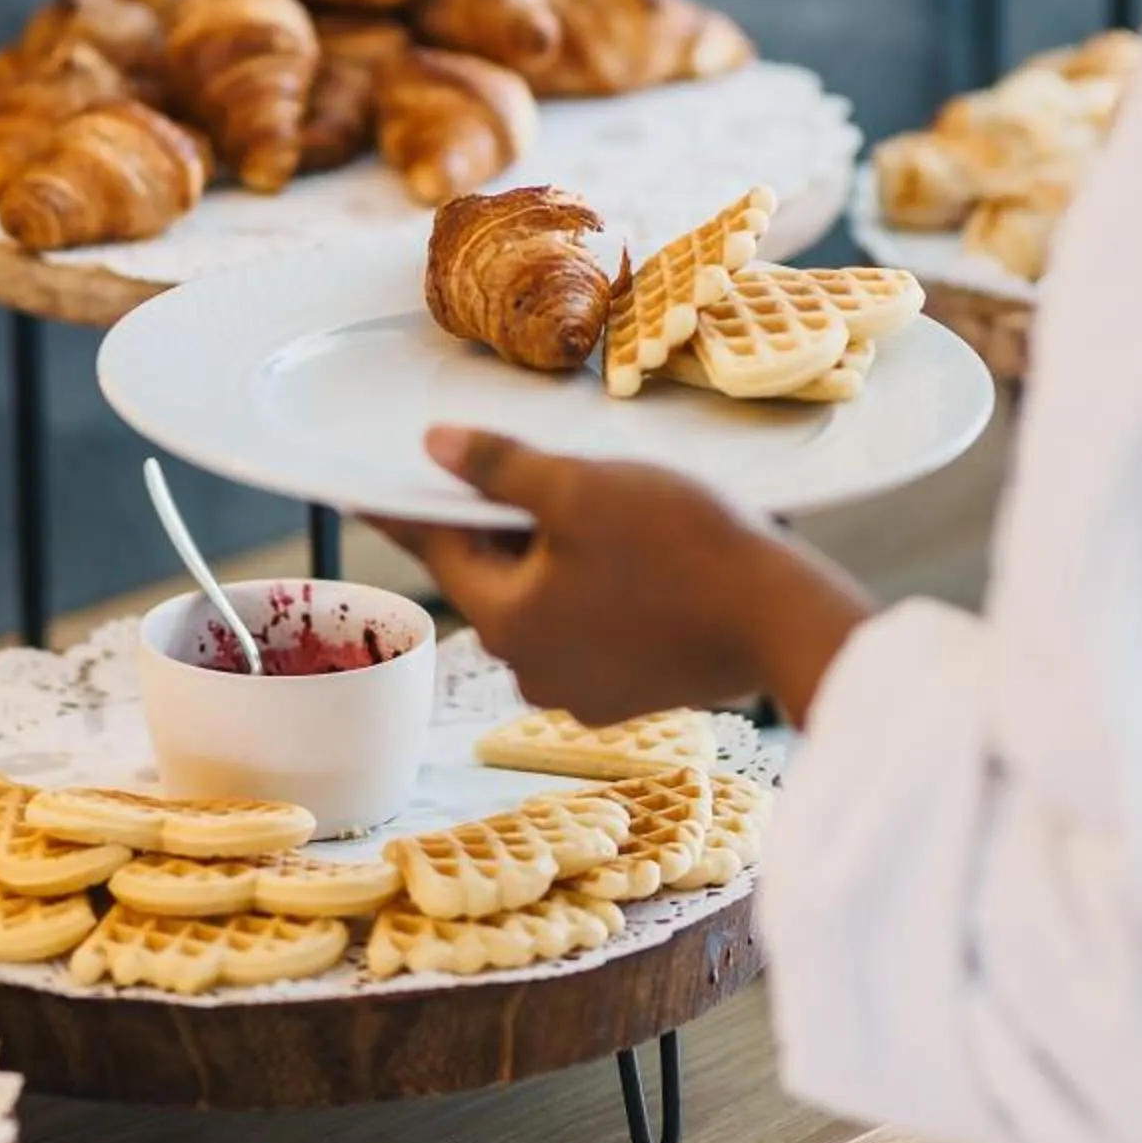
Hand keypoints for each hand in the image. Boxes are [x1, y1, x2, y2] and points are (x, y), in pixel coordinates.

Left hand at [370, 426, 874, 726]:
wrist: (781, 619)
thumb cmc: (682, 547)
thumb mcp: (582, 489)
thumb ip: (501, 469)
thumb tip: (433, 448)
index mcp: (507, 621)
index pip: (440, 546)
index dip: (405, 504)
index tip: (360, 487)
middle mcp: (531, 670)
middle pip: (495, 575)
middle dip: (506, 525)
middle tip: (535, 475)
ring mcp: (581, 690)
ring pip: (544, 602)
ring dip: (556, 557)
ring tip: (603, 510)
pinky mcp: (628, 694)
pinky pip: (589, 628)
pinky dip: (596, 591)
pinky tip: (637, 556)